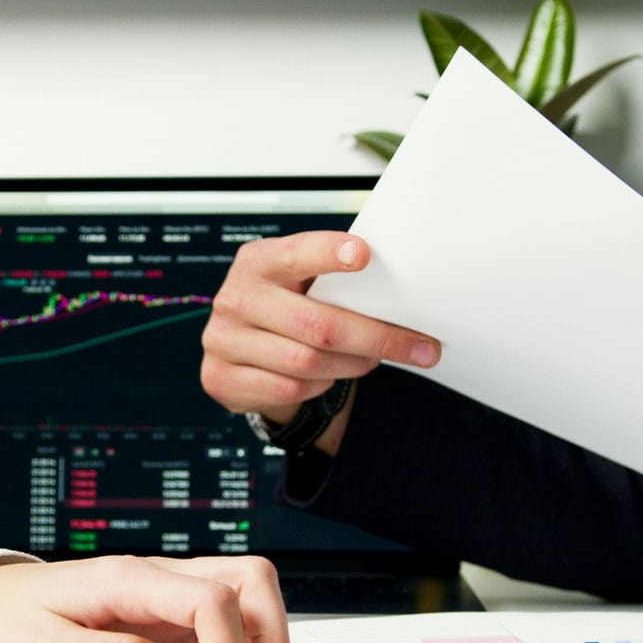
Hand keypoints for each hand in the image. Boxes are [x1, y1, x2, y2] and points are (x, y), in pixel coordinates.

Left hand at [0, 555, 289, 642]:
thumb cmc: (11, 624)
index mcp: (129, 578)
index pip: (211, 598)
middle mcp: (157, 576)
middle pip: (250, 578)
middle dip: (268, 636)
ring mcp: (167, 592)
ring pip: (246, 592)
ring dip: (262, 640)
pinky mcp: (168, 612)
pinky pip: (226, 616)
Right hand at [200, 231, 439, 455]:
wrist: (238, 347)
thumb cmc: (284, 305)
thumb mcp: (299, 281)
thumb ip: (333, 279)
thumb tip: (400, 289)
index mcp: (259, 261)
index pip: (297, 253)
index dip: (329, 253)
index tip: (363, 254)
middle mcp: (236, 298)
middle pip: (319, 324)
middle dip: (378, 338)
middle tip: (420, 347)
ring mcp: (223, 340)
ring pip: (308, 363)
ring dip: (352, 365)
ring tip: (371, 359)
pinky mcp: (222, 378)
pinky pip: (290, 389)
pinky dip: (320, 385)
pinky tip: (329, 375)